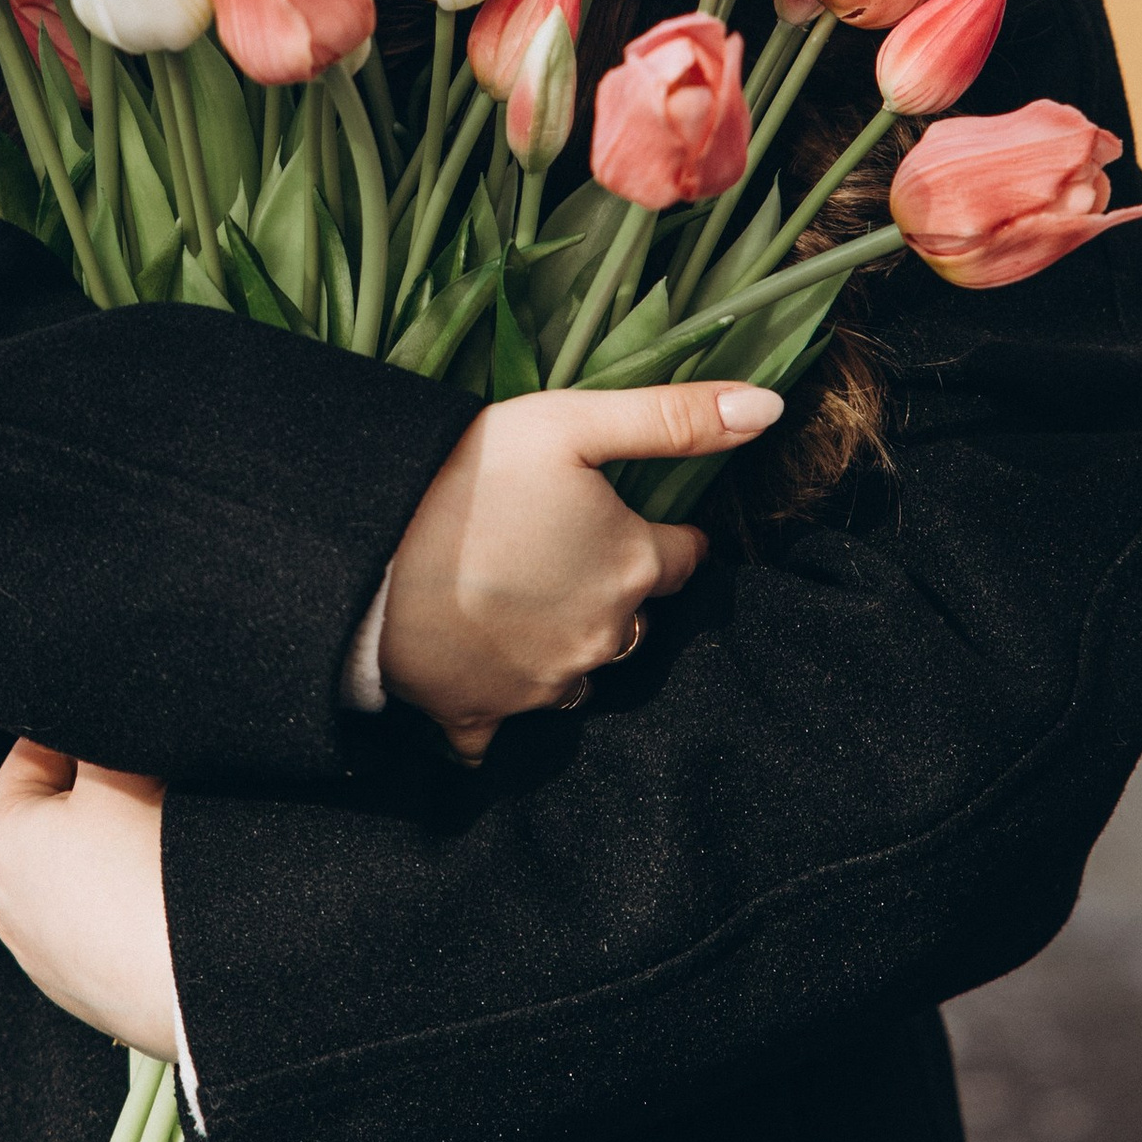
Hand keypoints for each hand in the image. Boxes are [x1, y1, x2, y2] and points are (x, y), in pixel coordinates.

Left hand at [0, 741, 179, 1059]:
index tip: (124, 734)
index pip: (32, 754)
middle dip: (101, 797)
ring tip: (162, 851)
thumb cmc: (148, 873)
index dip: (85, 734)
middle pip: (55, 817)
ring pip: (80, 875)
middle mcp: (5, 904)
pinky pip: (101, 927)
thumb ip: (94, 732)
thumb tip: (97, 714)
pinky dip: (126, 908)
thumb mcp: (120, 771)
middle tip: (152, 791)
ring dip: (114, 855)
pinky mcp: (86, 991)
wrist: (198, 984)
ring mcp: (44, 957)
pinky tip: (161, 903)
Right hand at [381, 382, 783, 758]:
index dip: (668, 538)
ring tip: (525, 607)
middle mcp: (604, 635)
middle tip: (568, 557)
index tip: (641, 524)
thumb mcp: (572, 423)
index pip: (685, 558)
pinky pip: (503, 734)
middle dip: (617, 594)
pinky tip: (482, 684)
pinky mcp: (487, 714)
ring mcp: (548, 683)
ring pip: (583, 673)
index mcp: (631, 565)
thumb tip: (770, 407)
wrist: (371, 554)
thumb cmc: (472, 480)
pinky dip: (499, 711)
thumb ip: (673, 417)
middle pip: (636, 619)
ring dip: (567, 648)